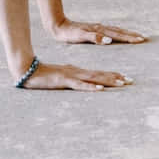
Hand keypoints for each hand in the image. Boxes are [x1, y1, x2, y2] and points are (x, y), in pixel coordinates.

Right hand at [18, 61, 132, 90]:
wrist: (27, 70)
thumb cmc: (44, 75)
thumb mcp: (62, 77)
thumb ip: (73, 80)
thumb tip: (84, 84)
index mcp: (78, 71)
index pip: (99, 73)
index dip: (113, 75)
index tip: (126, 78)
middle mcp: (77, 72)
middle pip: (100, 75)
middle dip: (116, 78)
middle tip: (131, 81)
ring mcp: (71, 75)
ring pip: (94, 78)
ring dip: (109, 81)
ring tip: (121, 83)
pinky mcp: (64, 81)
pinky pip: (79, 85)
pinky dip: (91, 86)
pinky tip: (100, 89)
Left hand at [51, 19, 147, 44]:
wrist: (58, 26)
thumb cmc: (68, 33)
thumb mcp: (80, 36)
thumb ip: (94, 38)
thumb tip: (109, 40)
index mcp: (99, 30)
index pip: (118, 35)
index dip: (129, 38)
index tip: (140, 40)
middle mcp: (100, 28)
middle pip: (119, 31)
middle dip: (131, 35)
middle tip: (143, 38)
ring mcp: (98, 28)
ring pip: (116, 30)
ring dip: (126, 33)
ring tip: (135, 36)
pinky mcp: (94, 30)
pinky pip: (110, 31)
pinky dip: (118, 33)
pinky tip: (118, 35)